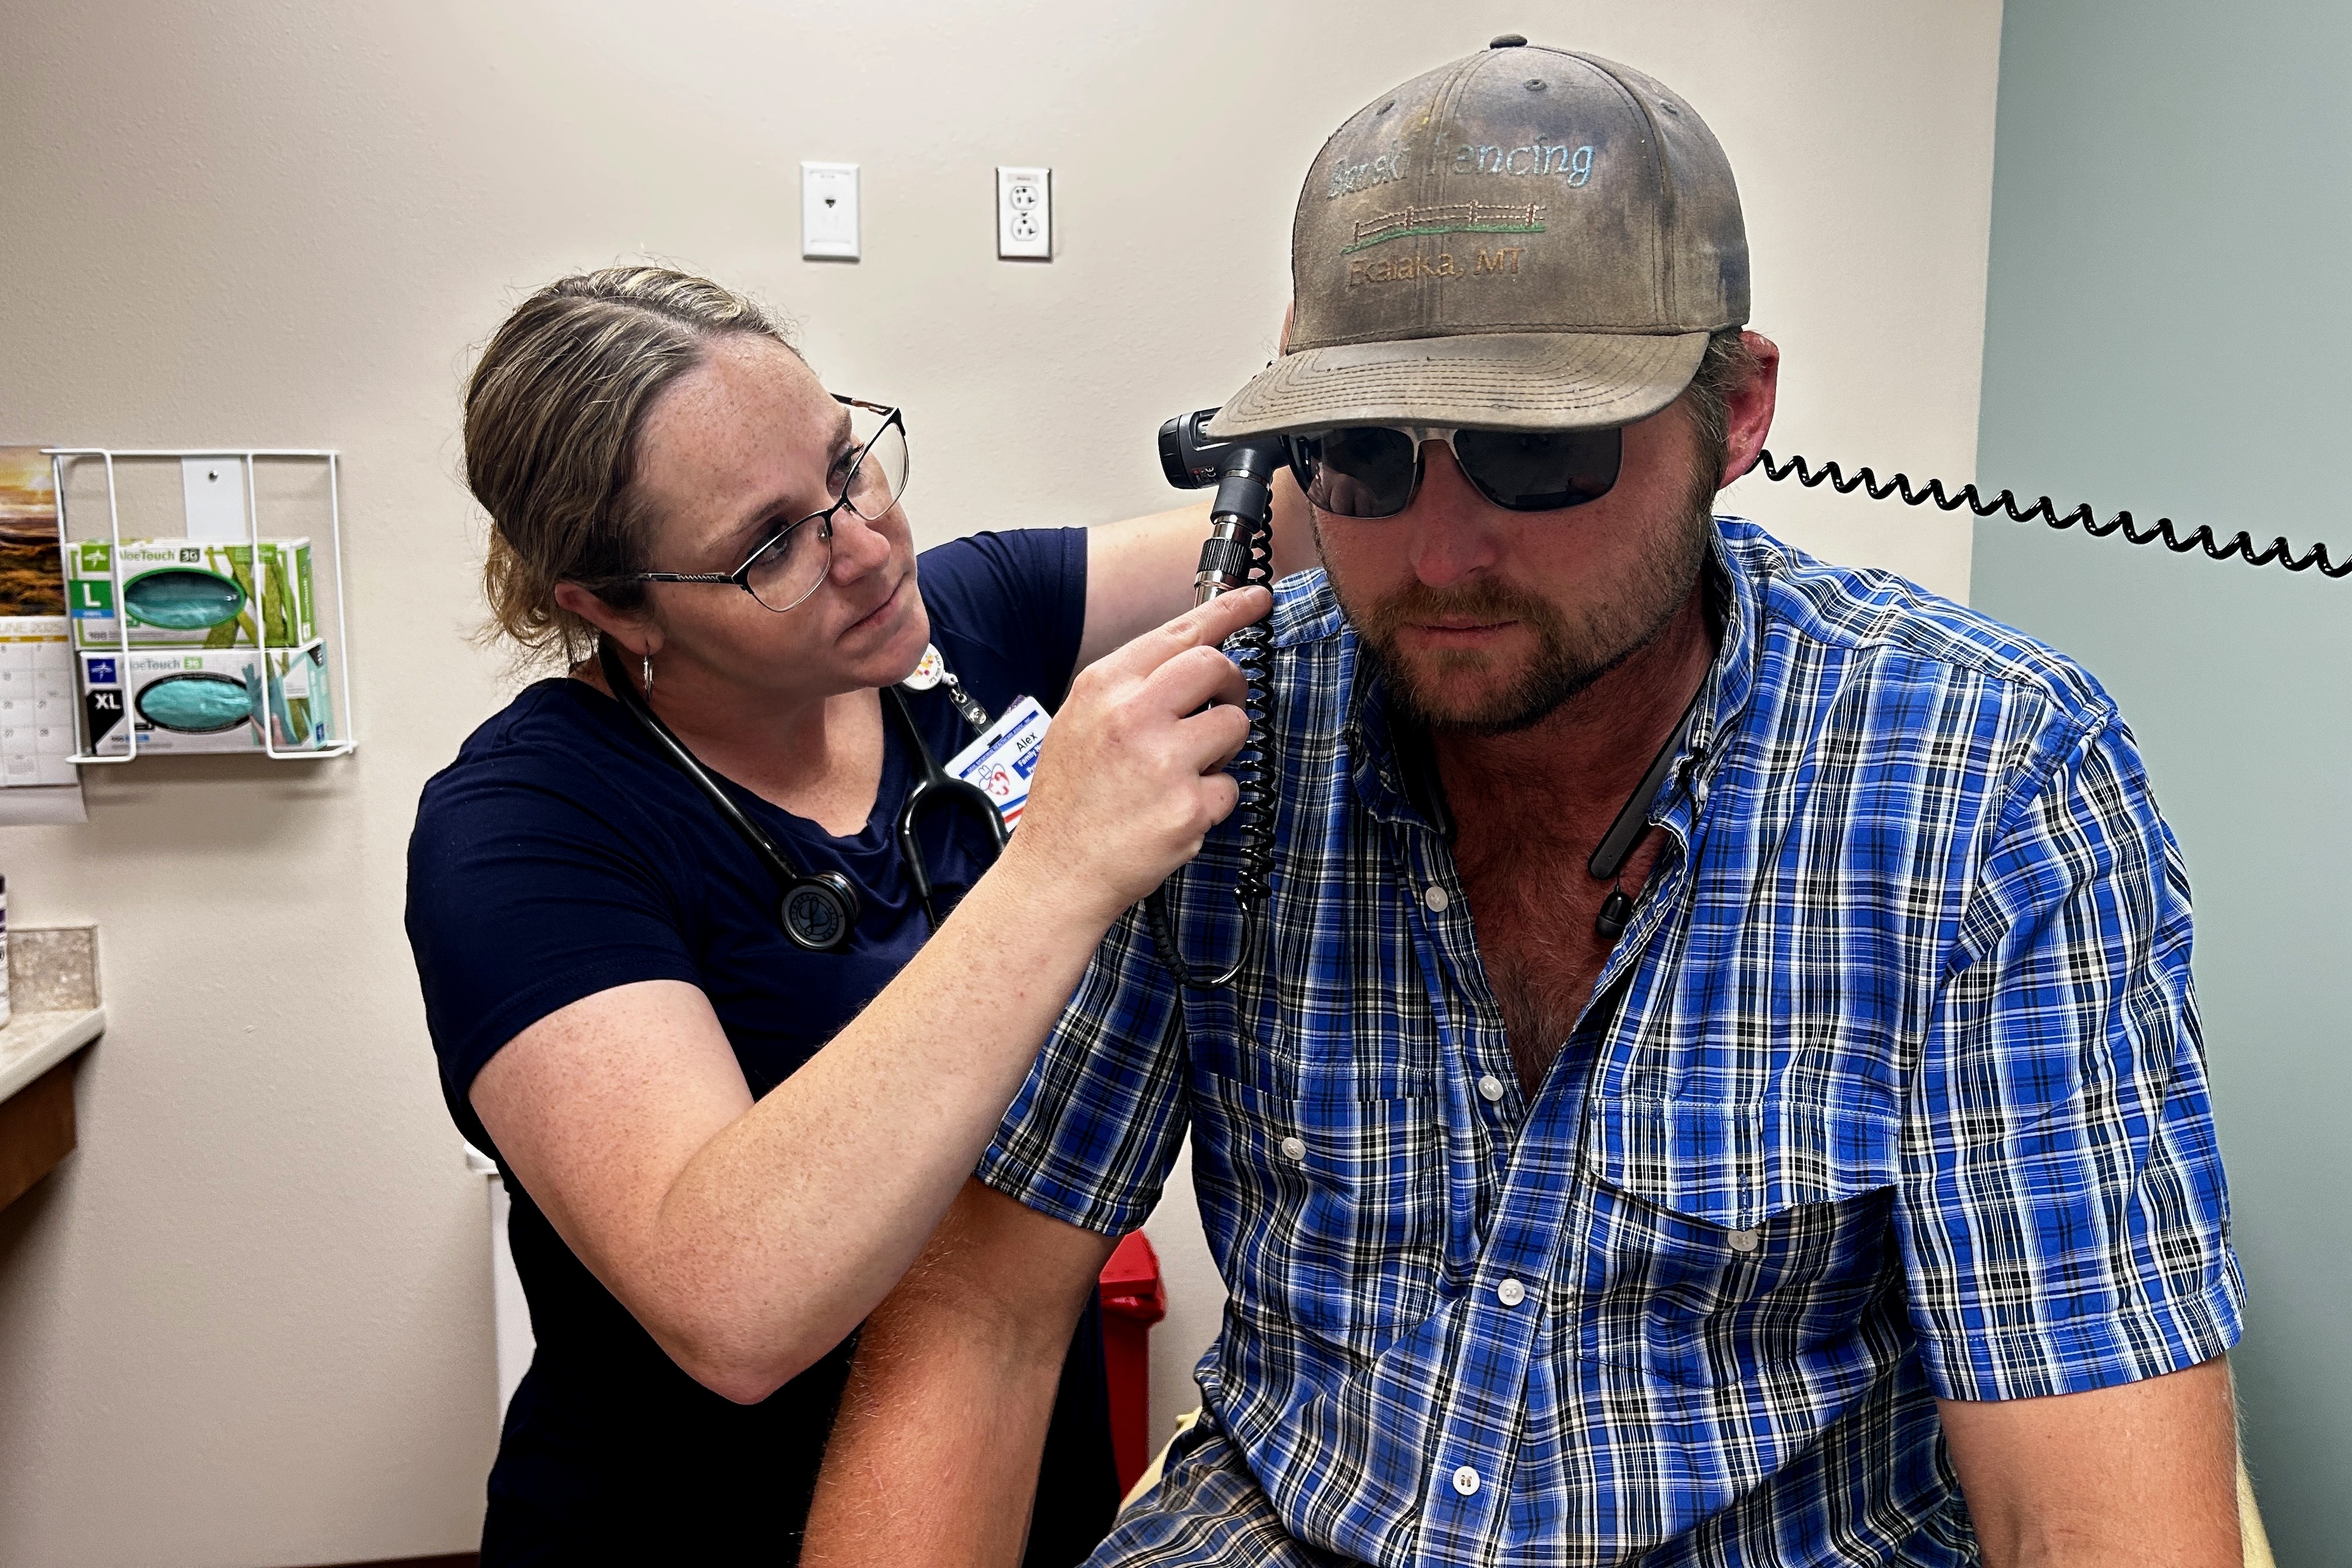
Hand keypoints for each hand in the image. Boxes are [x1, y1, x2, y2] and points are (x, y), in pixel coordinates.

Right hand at [1007, 587, 1267, 924]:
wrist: (1055, 872)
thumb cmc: (1070, 800)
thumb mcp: (1081, 722)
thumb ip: (1131, 687)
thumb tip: (1190, 655)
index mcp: (1104, 687)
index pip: (1180, 632)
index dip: (1228, 610)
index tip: (1257, 599)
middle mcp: (1134, 715)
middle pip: (1217, 667)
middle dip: (1230, 685)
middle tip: (1218, 709)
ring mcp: (1164, 760)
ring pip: (1235, 723)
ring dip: (1222, 747)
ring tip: (1182, 772)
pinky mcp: (1189, 805)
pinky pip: (1231, 785)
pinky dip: (1213, 799)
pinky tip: (1174, 811)